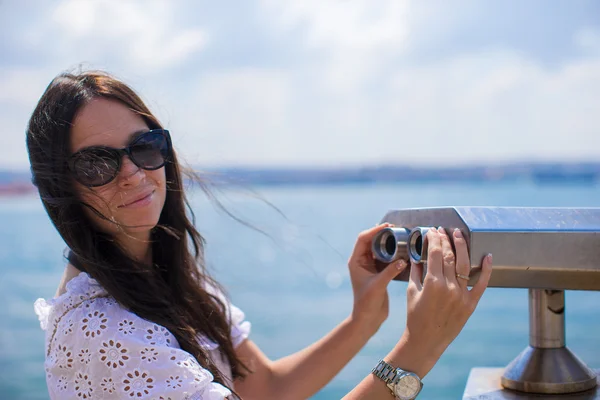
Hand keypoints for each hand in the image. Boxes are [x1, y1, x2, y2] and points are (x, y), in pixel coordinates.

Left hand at [348, 223, 407, 333]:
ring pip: (378, 248)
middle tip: (396, 229)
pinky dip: (393, 252)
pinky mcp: (378, 272)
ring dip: (388, 242)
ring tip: (400, 236)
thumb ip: (390, 272)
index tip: (387, 227)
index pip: (363, 239)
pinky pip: (385, 257)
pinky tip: (403, 251)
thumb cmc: (367, 303)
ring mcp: (370, 266)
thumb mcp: (378, 285)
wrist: (368, 318)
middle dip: (382, 233)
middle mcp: (361, 261)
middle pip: (370, 240)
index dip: (374, 230)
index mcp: (356, 261)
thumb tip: (403, 260)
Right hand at [399, 227, 491, 376]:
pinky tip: (487, 256)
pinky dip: (486, 270)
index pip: (435, 254)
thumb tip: (419, 255)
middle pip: (449, 256)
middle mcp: (449, 287)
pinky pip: (481, 284)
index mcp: (432, 283)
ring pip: (465, 265)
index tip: (433, 231)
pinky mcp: (470, 304)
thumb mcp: (412, 291)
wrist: (426, 341)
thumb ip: (416, 271)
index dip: (434, 240)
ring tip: (459, 235)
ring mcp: (461, 296)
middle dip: (446, 240)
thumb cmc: (415, 316)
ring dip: (462, 247)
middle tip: (444, 230)